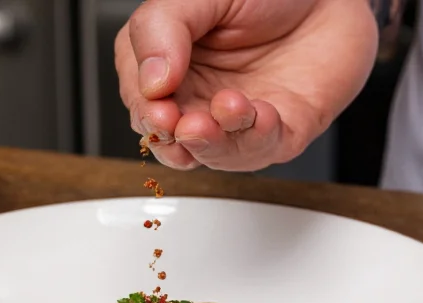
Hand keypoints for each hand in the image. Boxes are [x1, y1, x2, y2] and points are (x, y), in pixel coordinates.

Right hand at [115, 0, 377, 171]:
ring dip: (215, 142)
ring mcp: (237, 119)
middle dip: (176, 138)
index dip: (146, 109)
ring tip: (227, 107)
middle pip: (172, 140)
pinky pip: (261, 149)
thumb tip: (151, 82)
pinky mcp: (279, 131)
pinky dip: (257, 137)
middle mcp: (199, 97)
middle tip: (181, 123)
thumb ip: (162, 29)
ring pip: (214, 153)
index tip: (158, 103)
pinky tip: (260, 113)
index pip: (142, 101)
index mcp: (170, 66)